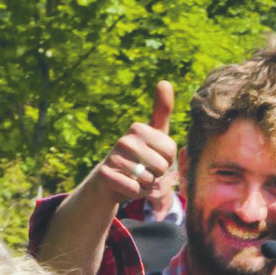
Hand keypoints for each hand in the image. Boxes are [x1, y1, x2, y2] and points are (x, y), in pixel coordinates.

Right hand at [84, 82, 175, 210]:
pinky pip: (134, 189)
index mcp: (138, 128)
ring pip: (148, 180)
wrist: (112, 180)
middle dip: (157, 174)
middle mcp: (124, 140)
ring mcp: (113, 157)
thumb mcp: (154, 134)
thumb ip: (161, 110)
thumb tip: (164, 81)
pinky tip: (128, 186)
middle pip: (161, 166)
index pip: (170, 151)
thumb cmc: (139, 156)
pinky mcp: (105, 175)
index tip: (154, 157)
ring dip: (147, 185)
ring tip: (136, 177)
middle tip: (144, 169)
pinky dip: (136, 193)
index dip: (167, 160)